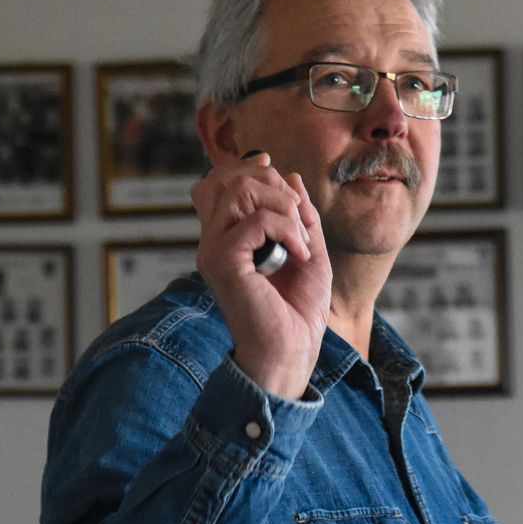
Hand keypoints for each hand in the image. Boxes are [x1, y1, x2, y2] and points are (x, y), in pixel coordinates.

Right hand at [190, 151, 330, 399]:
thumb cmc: (297, 313)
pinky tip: (300, 255)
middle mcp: (213, 241)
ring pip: (237, 190)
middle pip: (227, 178)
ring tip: (301, 239)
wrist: (290, 352)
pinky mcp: (222, 261)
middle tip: (300, 220)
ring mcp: (213, 250)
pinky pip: (255, 220)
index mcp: (227, 238)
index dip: (254, 171)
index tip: (288, 189)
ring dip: (282, 206)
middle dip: (274, 186)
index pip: (221, 181)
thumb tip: (290, 176)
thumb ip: (299, 215)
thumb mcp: (309, 251)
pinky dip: (288, 230)